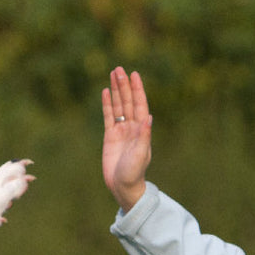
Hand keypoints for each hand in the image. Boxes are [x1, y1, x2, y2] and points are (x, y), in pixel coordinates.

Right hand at [102, 67, 152, 210]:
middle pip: (128, 101)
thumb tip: (149, 117)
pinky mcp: (110, 136)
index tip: (134, 74)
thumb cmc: (134, 173)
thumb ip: (144, 136)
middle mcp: (132, 127)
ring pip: (118, 106)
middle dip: (124, 85)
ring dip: (116, 90)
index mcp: (141, 130)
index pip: (140, 105)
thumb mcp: (140, 154)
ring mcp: (121, 131)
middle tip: (119, 68)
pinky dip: (107, 104)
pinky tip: (105, 92)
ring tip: (113, 74)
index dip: (137, 89)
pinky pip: (108, 116)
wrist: (123, 186)